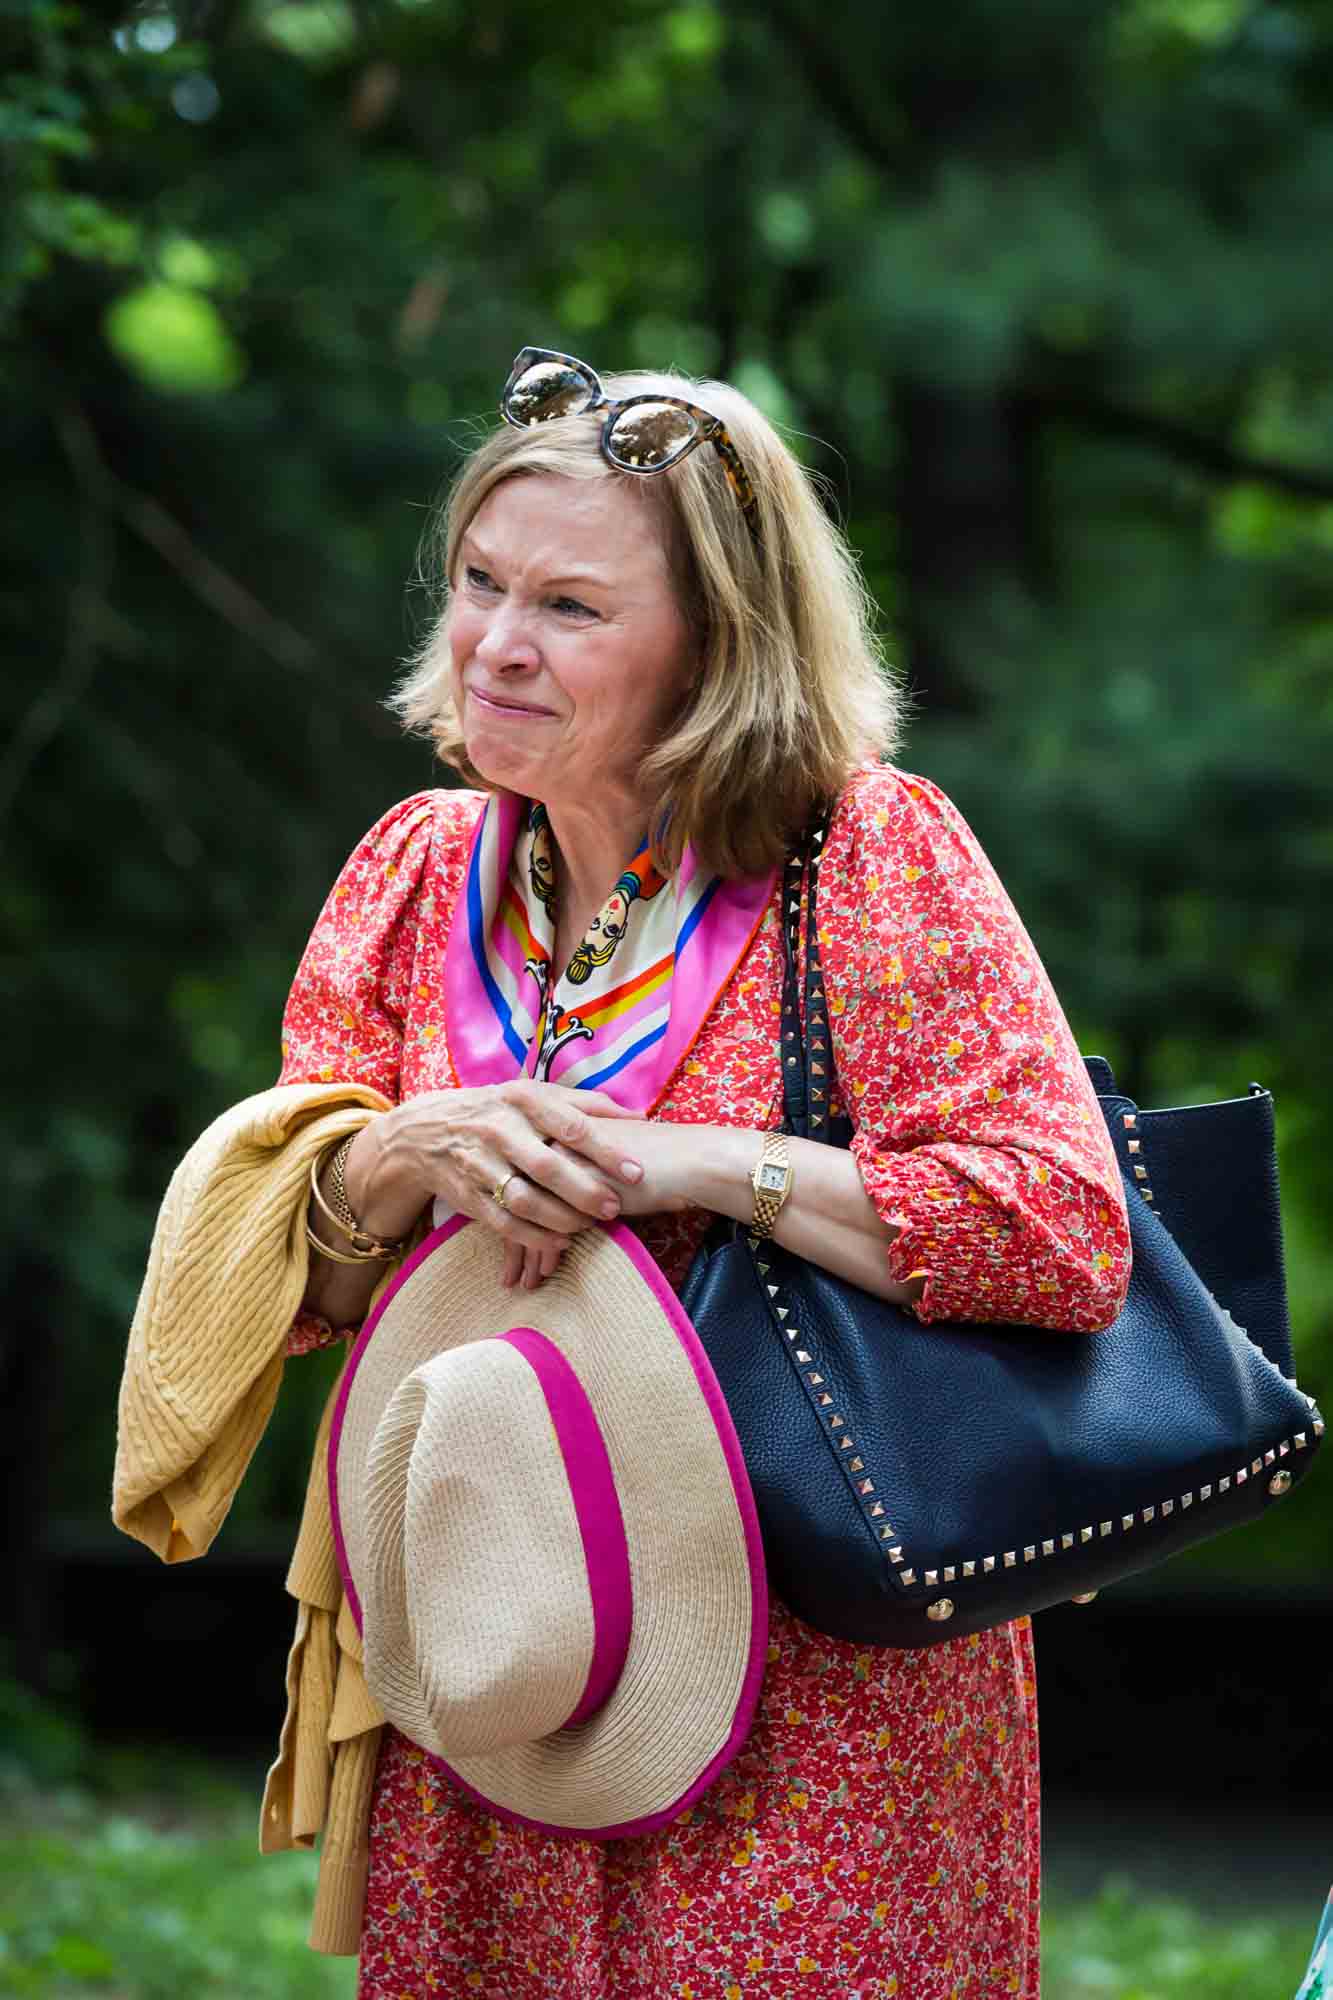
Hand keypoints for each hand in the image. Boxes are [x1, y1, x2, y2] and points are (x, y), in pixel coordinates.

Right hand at [345, 1080, 643, 1290]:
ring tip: (588, 1225)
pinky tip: (560, 1241)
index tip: (636, 1172)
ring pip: (525, 1200)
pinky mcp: (468, 1195)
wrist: (426, 1132)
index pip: (570, 1126)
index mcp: (522, 1100)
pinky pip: (504, 1223)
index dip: (606, 1151)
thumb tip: (639, 1116)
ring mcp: (480, 1164)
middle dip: (585, 1191)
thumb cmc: (499, 1111)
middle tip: (613, 1208)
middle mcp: (499, 1130)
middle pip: (548, 1166)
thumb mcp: (534, 1094)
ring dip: (561, 1218)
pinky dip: (534, 1237)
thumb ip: (585, 1104)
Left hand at [501, 1116, 702, 1290]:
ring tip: (527, 1282)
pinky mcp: (576, 1187)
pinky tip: (542, 1275)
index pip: (520, 1175)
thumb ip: (583, 1175)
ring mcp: (563, 1162)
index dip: (515, 1213)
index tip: (513, 1247)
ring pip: (527, 1212)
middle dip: (515, 1239)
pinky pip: (547, 1224)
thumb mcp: (610, 1163)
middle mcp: (552, 1139)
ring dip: (527, 1253)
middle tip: (511, 1275)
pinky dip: (543, 1254)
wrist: (690, 1159)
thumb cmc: (658, 1162)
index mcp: (558, 1127)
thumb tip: (563, 1208)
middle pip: (518, 1194)